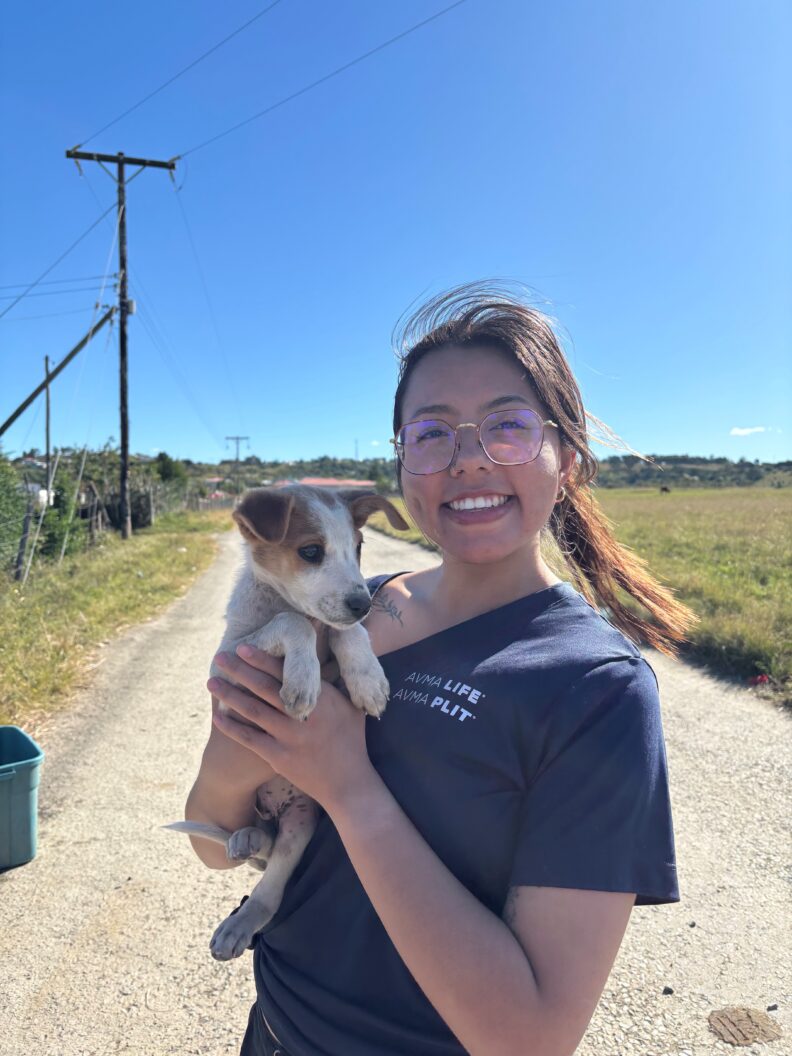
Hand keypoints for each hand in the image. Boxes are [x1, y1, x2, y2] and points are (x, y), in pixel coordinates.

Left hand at [208, 644, 378, 813]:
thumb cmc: (352, 740)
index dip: (262, 659)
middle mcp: (302, 715)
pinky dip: (232, 727)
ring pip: (252, 710)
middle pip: (263, 687)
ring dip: (229, 695)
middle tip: (219, 657)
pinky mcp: (279, 757)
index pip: (285, 673)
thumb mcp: (352, 706)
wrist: (347, 782)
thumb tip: (338, 655)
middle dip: (239, 670)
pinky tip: (217, 717)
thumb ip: (341, 683)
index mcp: (321, 698)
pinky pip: (249, 739)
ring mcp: (289, 737)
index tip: (243, 647)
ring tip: (211, 682)